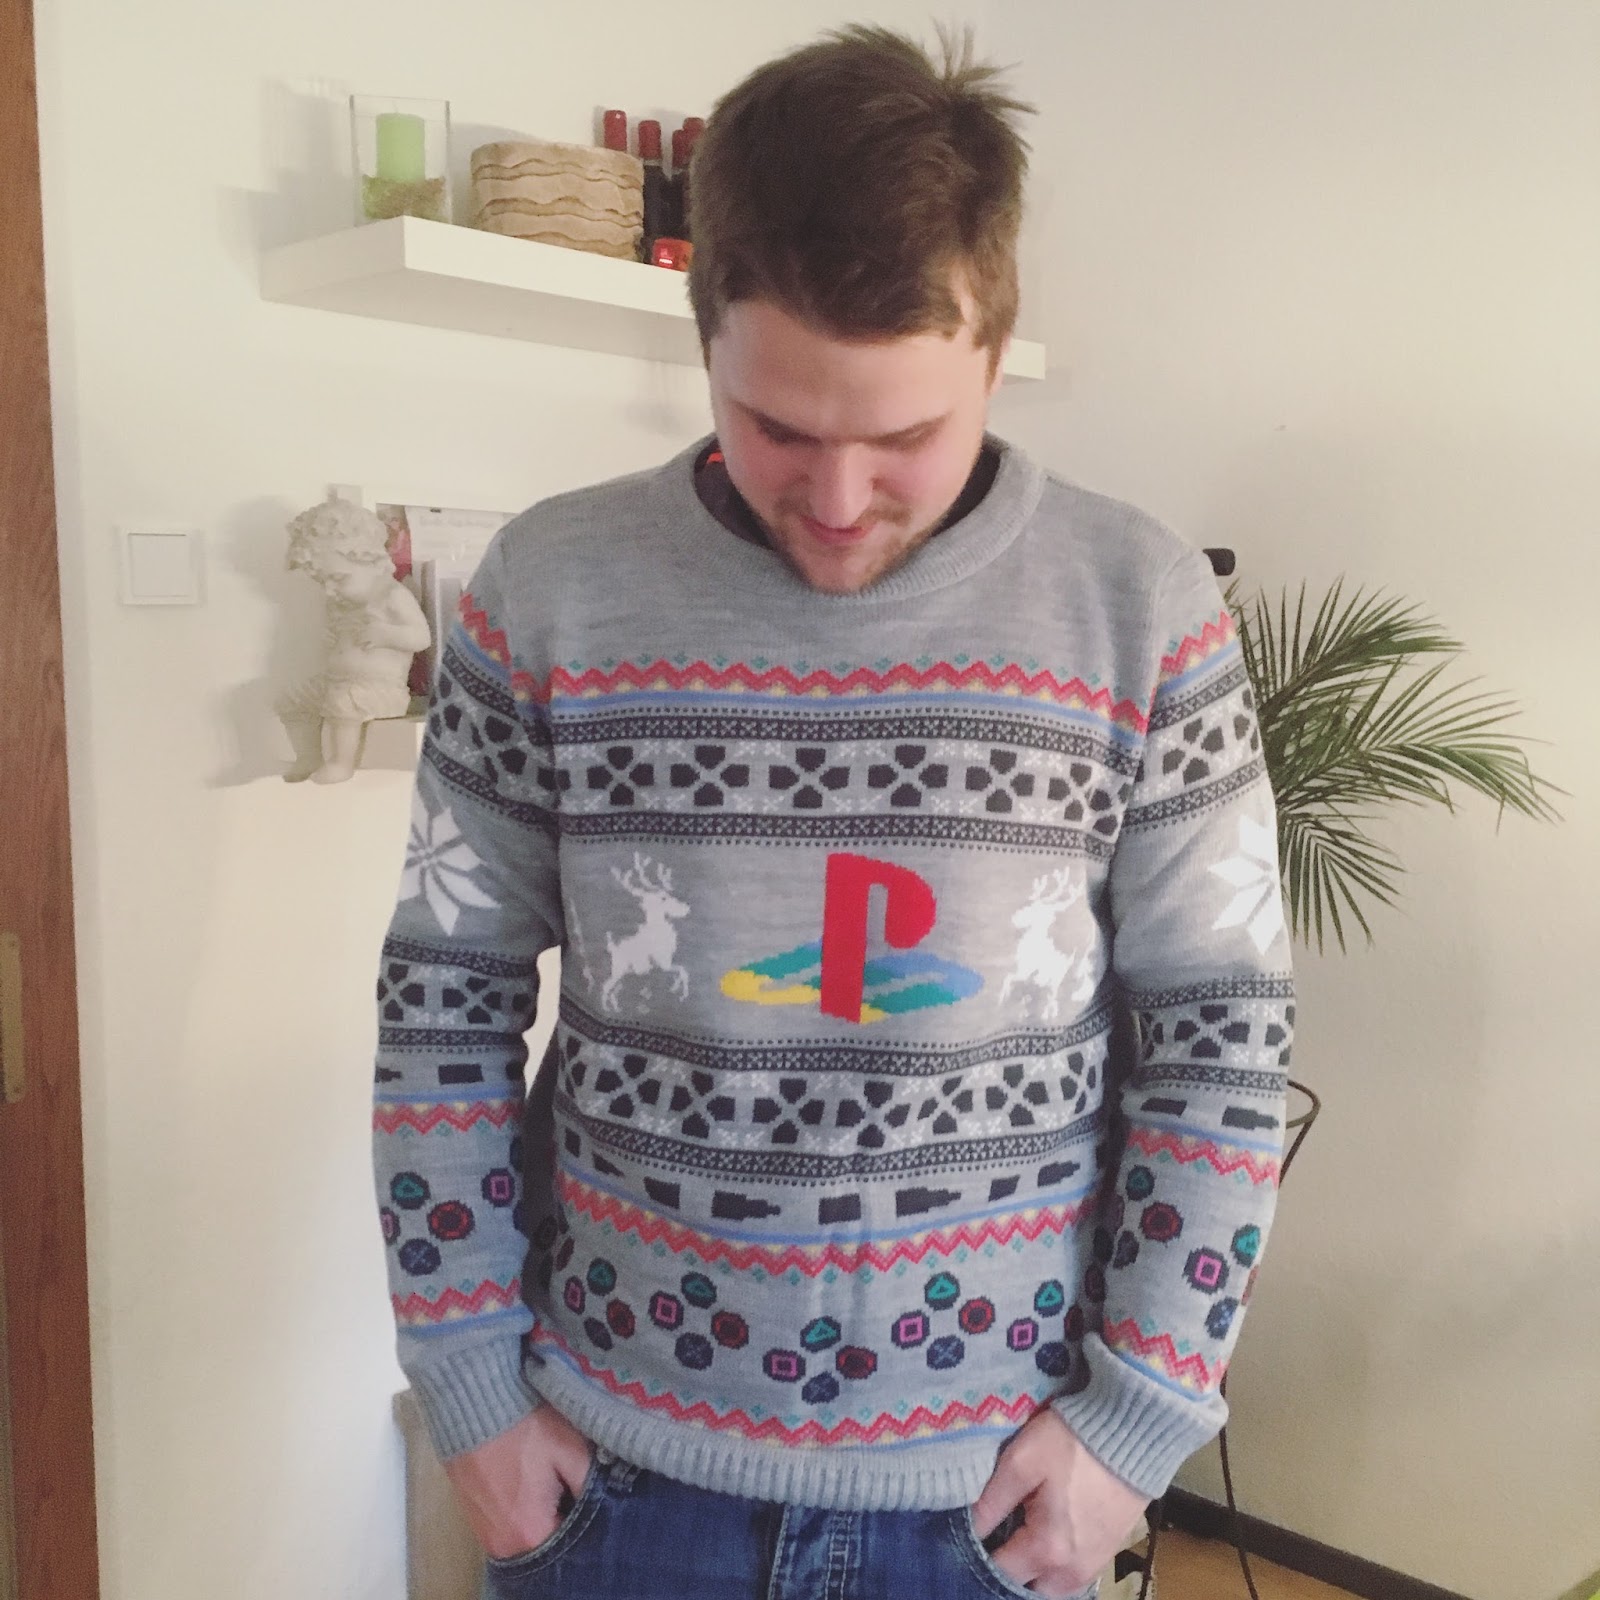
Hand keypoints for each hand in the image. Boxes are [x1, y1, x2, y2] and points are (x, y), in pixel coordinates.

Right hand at [441, 1405, 592, 1560]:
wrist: (474, 1406)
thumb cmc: (526, 1429)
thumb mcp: (569, 1450)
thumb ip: (592, 1486)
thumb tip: (607, 1506)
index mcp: (531, 1536)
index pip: (573, 1550)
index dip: (589, 1529)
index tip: (595, 1504)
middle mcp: (504, 1548)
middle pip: (548, 1549)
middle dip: (566, 1526)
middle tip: (576, 1493)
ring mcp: (486, 1537)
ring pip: (529, 1541)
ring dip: (545, 1521)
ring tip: (557, 1489)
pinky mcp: (475, 1521)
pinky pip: (509, 1531)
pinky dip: (525, 1516)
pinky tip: (535, 1489)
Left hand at [972, 1408, 1148, 1597]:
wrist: (1132, 1432)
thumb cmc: (1073, 1442)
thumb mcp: (1021, 1461)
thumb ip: (991, 1501)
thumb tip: (967, 1528)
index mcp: (1047, 1549)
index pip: (999, 1574)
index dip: (975, 1557)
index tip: (963, 1537)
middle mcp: (1071, 1571)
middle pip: (1025, 1589)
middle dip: (1005, 1570)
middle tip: (989, 1538)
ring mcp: (1092, 1566)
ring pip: (1048, 1588)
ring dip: (1029, 1572)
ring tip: (1012, 1537)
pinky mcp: (1105, 1555)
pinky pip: (1068, 1578)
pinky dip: (1050, 1568)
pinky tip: (1039, 1537)